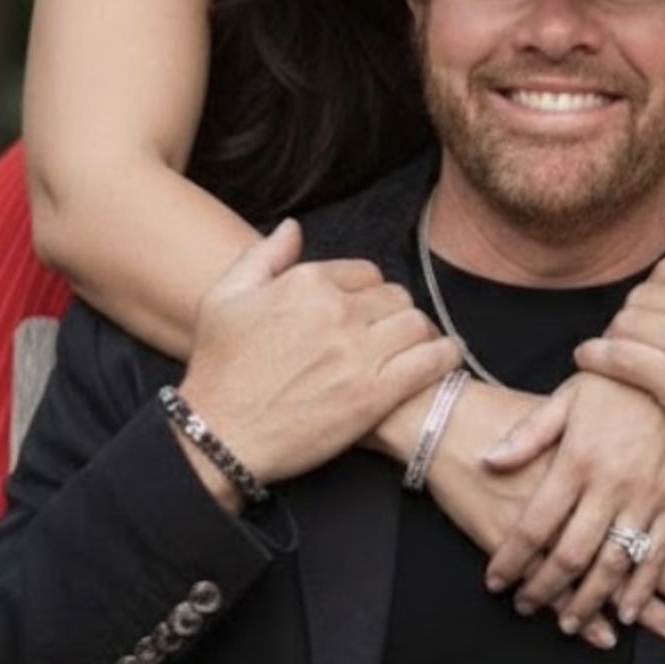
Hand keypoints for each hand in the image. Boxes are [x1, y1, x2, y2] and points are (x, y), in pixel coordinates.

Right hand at [180, 221, 457, 488]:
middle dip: (394, 312)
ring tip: (417, 347)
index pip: (366, 273)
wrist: (220, 436)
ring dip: (420, 334)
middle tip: (389, 334)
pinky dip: (445, 356)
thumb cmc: (218, 369)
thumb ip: (264, 256)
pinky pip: (429, 362)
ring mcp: (357, 352)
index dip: (367, 293)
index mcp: (306, 282)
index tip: (363, 314)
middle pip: (395, 296)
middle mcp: (336, 310)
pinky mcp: (374, 394)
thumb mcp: (224, 298)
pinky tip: (447, 357)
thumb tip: (294, 227)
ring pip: (416, 323)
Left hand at [424, 381, 664, 649]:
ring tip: (569, 621)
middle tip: (527, 607)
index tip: (495, 581)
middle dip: (546, 588)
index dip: (512, 558)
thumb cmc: (617, 382)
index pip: (535, 524)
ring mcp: (645, 497)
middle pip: (571, 553)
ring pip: (614, 563)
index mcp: (576, 460)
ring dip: (590, 600)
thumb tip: (488, 460)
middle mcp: (609, 485)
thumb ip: (527, 435)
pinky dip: (641, 588)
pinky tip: (626, 611)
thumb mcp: (567, 398)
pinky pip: (657, 554)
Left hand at [576, 214, 664, 505]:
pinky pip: (618, 356)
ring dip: (616, 339)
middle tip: (633, 341)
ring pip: (626, 323)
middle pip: (643, 295)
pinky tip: (588, 359)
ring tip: (615, 355)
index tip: (655, 319)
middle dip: (635, 318)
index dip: (658, 297)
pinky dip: (596, 357)